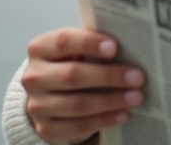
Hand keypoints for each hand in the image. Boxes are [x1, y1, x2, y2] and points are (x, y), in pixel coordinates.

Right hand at [20, 28, 145, 144]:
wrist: (50, 94)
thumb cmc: (71, 63)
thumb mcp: (76, 49)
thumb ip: (94, 44)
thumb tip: (130, 45)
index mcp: (40, 49)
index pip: (63, 41)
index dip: (90, 43)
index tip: (115, 48)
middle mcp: (34, 77)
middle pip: (73, 75)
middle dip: (109, 76)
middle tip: (137, 77)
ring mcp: (37, 105)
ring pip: (77, 104)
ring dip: (111, 100)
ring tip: (136, 97)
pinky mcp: (46, 128)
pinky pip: (78, 126)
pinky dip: (104, 120)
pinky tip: (123, 114)